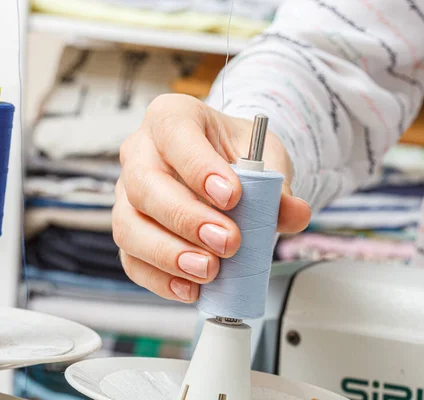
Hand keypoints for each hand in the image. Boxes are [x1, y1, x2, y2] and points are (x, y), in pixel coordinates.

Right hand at [113, 94, 310, 302]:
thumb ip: (278, 186)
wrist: (224, 168)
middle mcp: (141, 152)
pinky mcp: (130, 229)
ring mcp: (129, 193)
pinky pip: (133, 259)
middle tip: (228, 242)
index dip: (199, 167)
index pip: (175, 134)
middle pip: (146, 185)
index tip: (232, 197)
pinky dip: (160, 279)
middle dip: (187, 219)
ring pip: (130, 226)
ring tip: (209, 270)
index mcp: (172, 117)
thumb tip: (294, 213)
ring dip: (170, 254)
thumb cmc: (236, 154)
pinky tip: (190, 287)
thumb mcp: (265, 157)